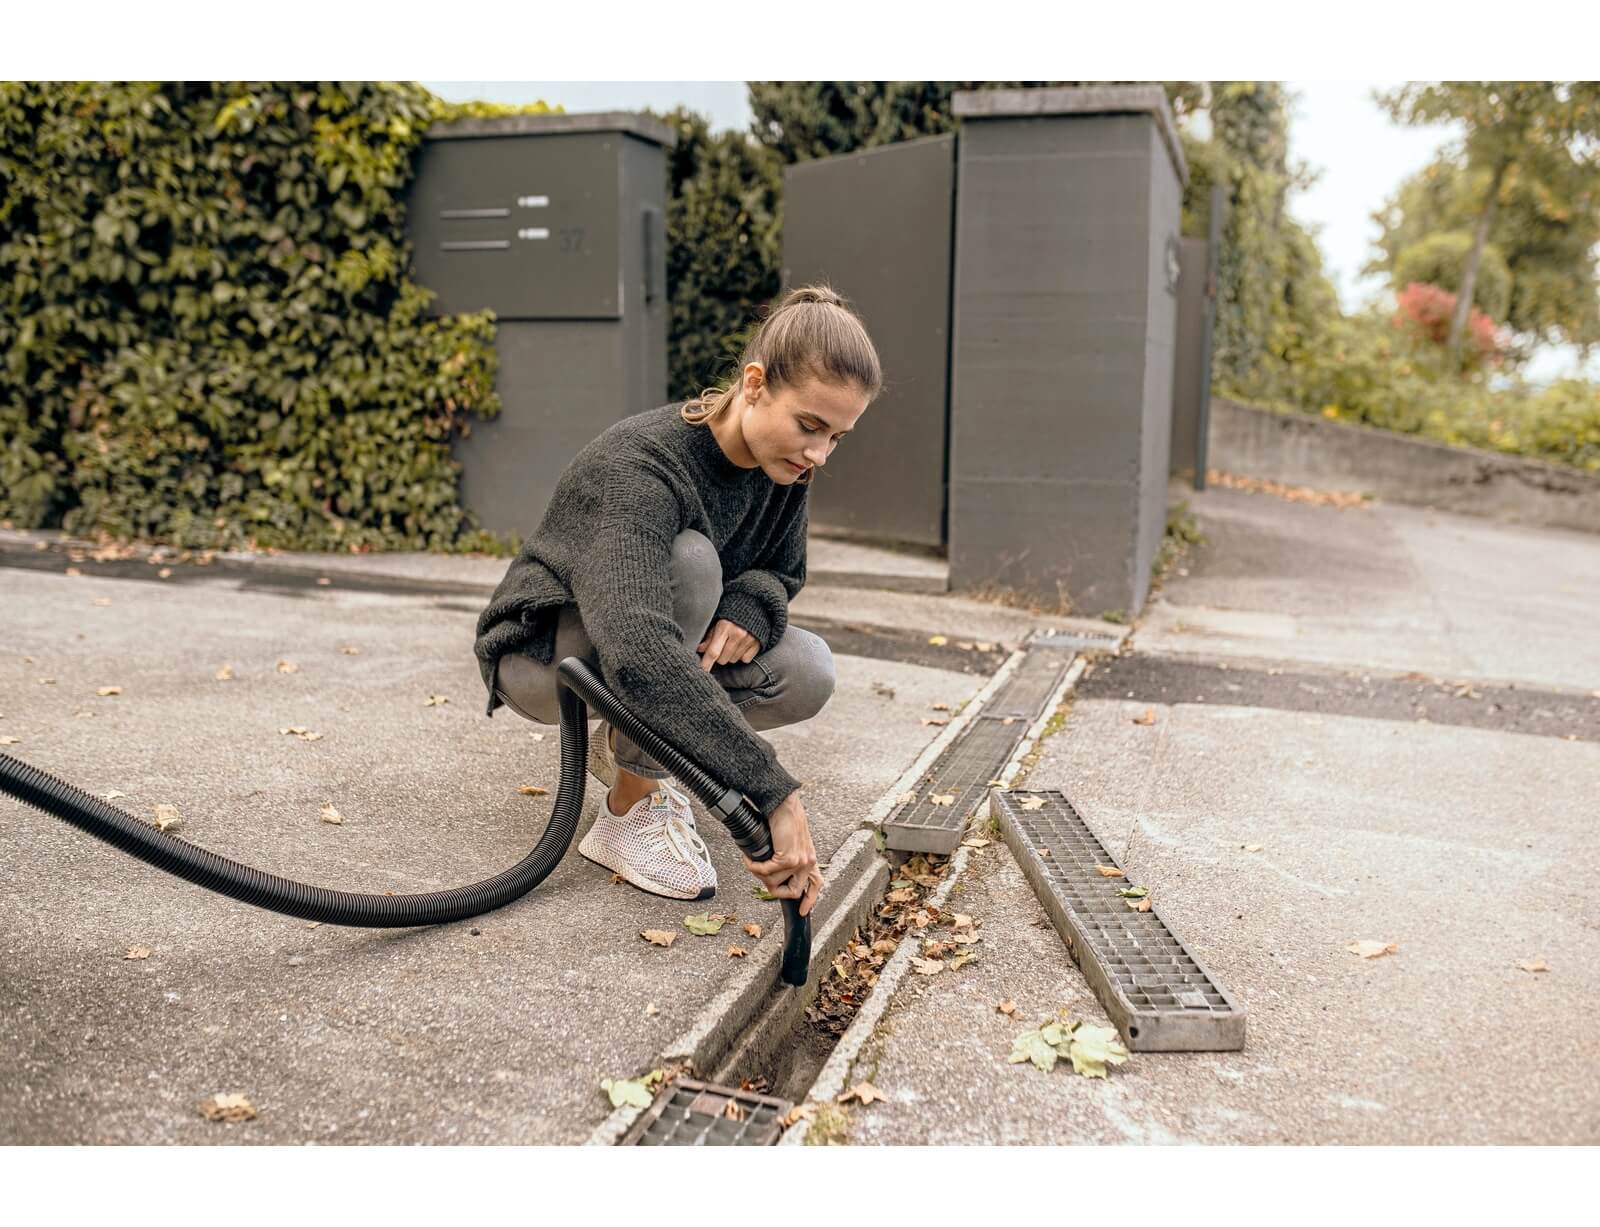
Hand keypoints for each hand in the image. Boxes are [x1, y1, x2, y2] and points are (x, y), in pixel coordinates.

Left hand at [698, 618, 759, 671]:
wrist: (755, 606)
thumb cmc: (732, 614)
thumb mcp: (718, 622)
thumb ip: (709, 636)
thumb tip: (699, 649)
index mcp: (725, 627)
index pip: (713, 652)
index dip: (706, 663)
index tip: (701, 672)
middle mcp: (737, 634)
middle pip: (722, 660)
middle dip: (719, 656)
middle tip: (722, 645)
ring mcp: (749, 640)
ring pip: (733, 660)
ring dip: (730, 655)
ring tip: (733, 643)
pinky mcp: (757, 644)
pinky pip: (745, 660)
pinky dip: (742, 655)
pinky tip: (742, 645)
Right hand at [742, 790, 821, 917]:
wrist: (783, 804)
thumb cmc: (784, 819)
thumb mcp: (790, 841)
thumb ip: (788, 856)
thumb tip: (774, 871)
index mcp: (809, 858)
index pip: (816, 884)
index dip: (810, 900)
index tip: (802, 911)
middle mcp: (808, 862)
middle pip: (792, 892)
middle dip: (773, 890)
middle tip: (761, 879)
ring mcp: (800, 862)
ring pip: (774, 883)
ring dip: (759, 875)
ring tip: (753, 862)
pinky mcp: (788, 858)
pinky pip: (766, 872)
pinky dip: (753, 866)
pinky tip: (748, 859)